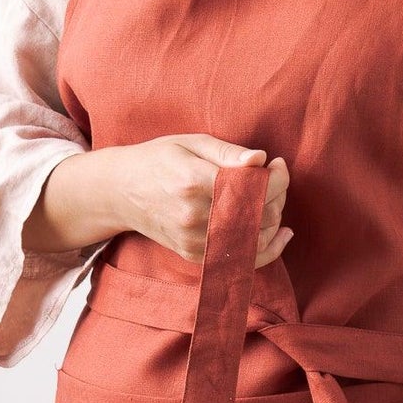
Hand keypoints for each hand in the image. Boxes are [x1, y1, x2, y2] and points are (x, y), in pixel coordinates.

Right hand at [114, 135, 291, 267]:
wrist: (120, 191)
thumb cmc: (158, 159)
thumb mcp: (190, 143)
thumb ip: (227, 152)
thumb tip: (261, 159)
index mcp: (195, 182)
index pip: (253, 187)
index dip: (277, 177)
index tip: (278, 164)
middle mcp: (195, 216)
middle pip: (258, 213)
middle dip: (278, 195)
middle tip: (274, 179)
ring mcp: (194, 240)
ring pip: (255, 238)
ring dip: (274, 218)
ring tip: (270, 199)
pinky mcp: (194, 255)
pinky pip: (241, 259)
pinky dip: (268, 248)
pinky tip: (281, 233)